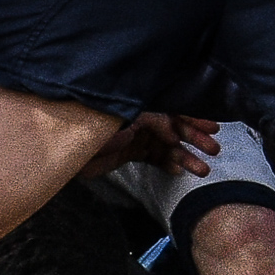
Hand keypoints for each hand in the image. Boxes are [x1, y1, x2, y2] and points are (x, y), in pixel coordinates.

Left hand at [77, 113, 221, 178]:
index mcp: (141, 102)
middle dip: (195, 139)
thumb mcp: (123, 117)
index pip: (174, 108)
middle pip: (175, 127)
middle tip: (214, 150)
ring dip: (186, 157)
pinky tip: (179, 172)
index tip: (213, 127)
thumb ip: (151, 120)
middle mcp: (141, 117)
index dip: (194, 117)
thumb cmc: (87, 125)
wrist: (61, 148)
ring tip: (203, 170)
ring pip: (167, 146)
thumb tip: (174, 132)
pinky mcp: (129, 153)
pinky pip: (154, 158)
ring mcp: (136, 135)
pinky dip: (167, 165)